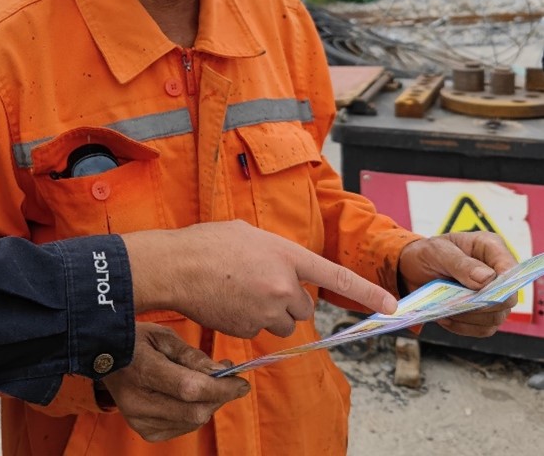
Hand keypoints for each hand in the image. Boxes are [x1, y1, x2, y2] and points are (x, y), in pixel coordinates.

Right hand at [100, 324, 249, 442]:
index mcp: (141, 370)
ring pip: (193, 421)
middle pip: (195, 411)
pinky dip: (194, 412)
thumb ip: (192, 356)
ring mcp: (139, 420)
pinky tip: (190, 397)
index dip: (221, 388)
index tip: (241, 381)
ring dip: (209, 404)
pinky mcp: (144, 431)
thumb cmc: (136, 341)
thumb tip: (221, 372)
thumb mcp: (163, 336)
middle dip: (220, 397)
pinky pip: (183, 427)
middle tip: (229, 379)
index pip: (190, 388)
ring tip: (209, 382)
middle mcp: (138, 401)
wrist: (102, 357)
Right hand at [126, 220, 396, 338]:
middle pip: (303, 307)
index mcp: (285, 255)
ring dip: (268, 313)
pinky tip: (225, 302)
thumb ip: (274, 252)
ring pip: (282, 323)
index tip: (390, 305)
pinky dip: (245, 320)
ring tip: (237, 292)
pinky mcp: (248, 329)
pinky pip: (257, 330)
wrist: (173, 267)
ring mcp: (265, 310)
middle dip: (286, 301)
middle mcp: (282, 285)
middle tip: (257, 284)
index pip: (335, 277)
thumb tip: (283, 269)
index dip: (366, 292)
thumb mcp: (247, 234)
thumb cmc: (205, 244)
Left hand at [398, 232, 516, 336]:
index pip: (510, 270)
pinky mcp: (485, 314)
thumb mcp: (437, 251)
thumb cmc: (428, 253)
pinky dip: (463, 326)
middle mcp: (498, 274)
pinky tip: (445, 317)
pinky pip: (483, 329)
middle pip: (507, 299)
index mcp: (491, 249)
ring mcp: (495, 296)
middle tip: (454, 302)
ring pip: (496, 317)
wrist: (413, 269)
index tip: (479, 291)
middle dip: (481, 304)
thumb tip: (487, 279)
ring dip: (469, 317)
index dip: (501, 284)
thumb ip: (461, 263)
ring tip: (444, 308)